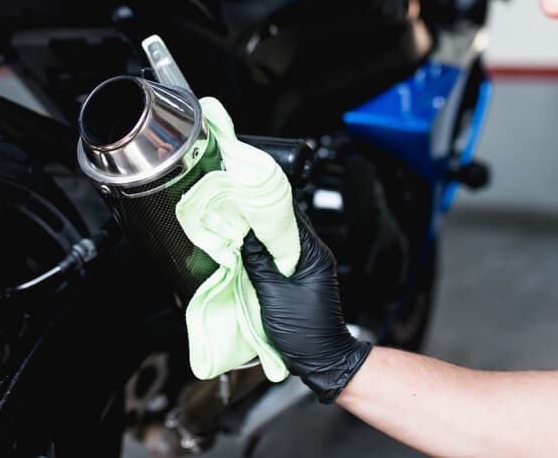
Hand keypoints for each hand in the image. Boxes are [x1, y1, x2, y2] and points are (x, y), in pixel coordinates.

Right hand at [242, 209, 371, 402]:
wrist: (322, 358)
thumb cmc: (305, 331)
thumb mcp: (273, 294)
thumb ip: (257, 262)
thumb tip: (242, 236)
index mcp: (314, 254)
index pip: (291, 216)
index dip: (266, 205)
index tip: (244, 199)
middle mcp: (315, 255)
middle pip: (286, 225)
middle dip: (260, 218)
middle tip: (235, 212)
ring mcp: (309, 266)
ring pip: (282, 239)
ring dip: (261, 235)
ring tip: (238, 229)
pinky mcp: (302, 276)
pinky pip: (281, 254)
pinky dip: (265, 250)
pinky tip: (249, 251)